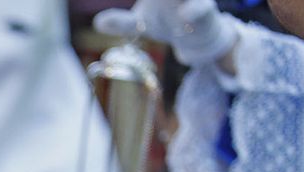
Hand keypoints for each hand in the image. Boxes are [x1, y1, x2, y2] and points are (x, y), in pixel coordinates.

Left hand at [94, 0, 235, 66]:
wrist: (196, 36)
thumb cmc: (167, 22)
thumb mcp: (141, 23)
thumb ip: (122, 22)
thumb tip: (98, 22)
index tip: (140, 2)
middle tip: (148, 0)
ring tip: (165, 0)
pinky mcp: (205, 10)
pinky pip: (202, 8)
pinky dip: (194, 9)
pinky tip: (184, 15)